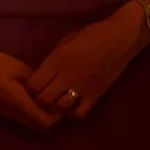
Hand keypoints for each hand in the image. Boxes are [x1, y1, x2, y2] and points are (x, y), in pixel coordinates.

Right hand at [0, 38, 70, 134]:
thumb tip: (44, 89)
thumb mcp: (17, 66)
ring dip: (38, 116)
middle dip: (49, 118)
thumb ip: (34, 80)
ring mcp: (3, 113)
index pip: (44, 122)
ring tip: (44, 99)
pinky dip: (28, 112)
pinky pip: (18, 117)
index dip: (56, 117)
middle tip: (55, 102)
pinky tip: (28, 96)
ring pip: (27, 123)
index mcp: (18, 102)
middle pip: (37, 127)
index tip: (61, 104)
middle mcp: (12, 113)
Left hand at [25, 4, 148, 124]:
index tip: (32, 87)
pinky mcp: (96, 95)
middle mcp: (67, 76)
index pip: (33, 84)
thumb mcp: (64, 42)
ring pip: (59, 108)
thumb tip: (42, 74)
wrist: (120, 38)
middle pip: (43, 99)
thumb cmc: (90, 35)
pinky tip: (72, 107)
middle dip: (39, 100)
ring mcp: (82, 87)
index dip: (29, 88)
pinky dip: (72, 114)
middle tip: (42, 96)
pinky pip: (78, 114)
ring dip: (55, 107)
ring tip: (56, 102)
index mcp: (57, 60)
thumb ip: (52, 60)